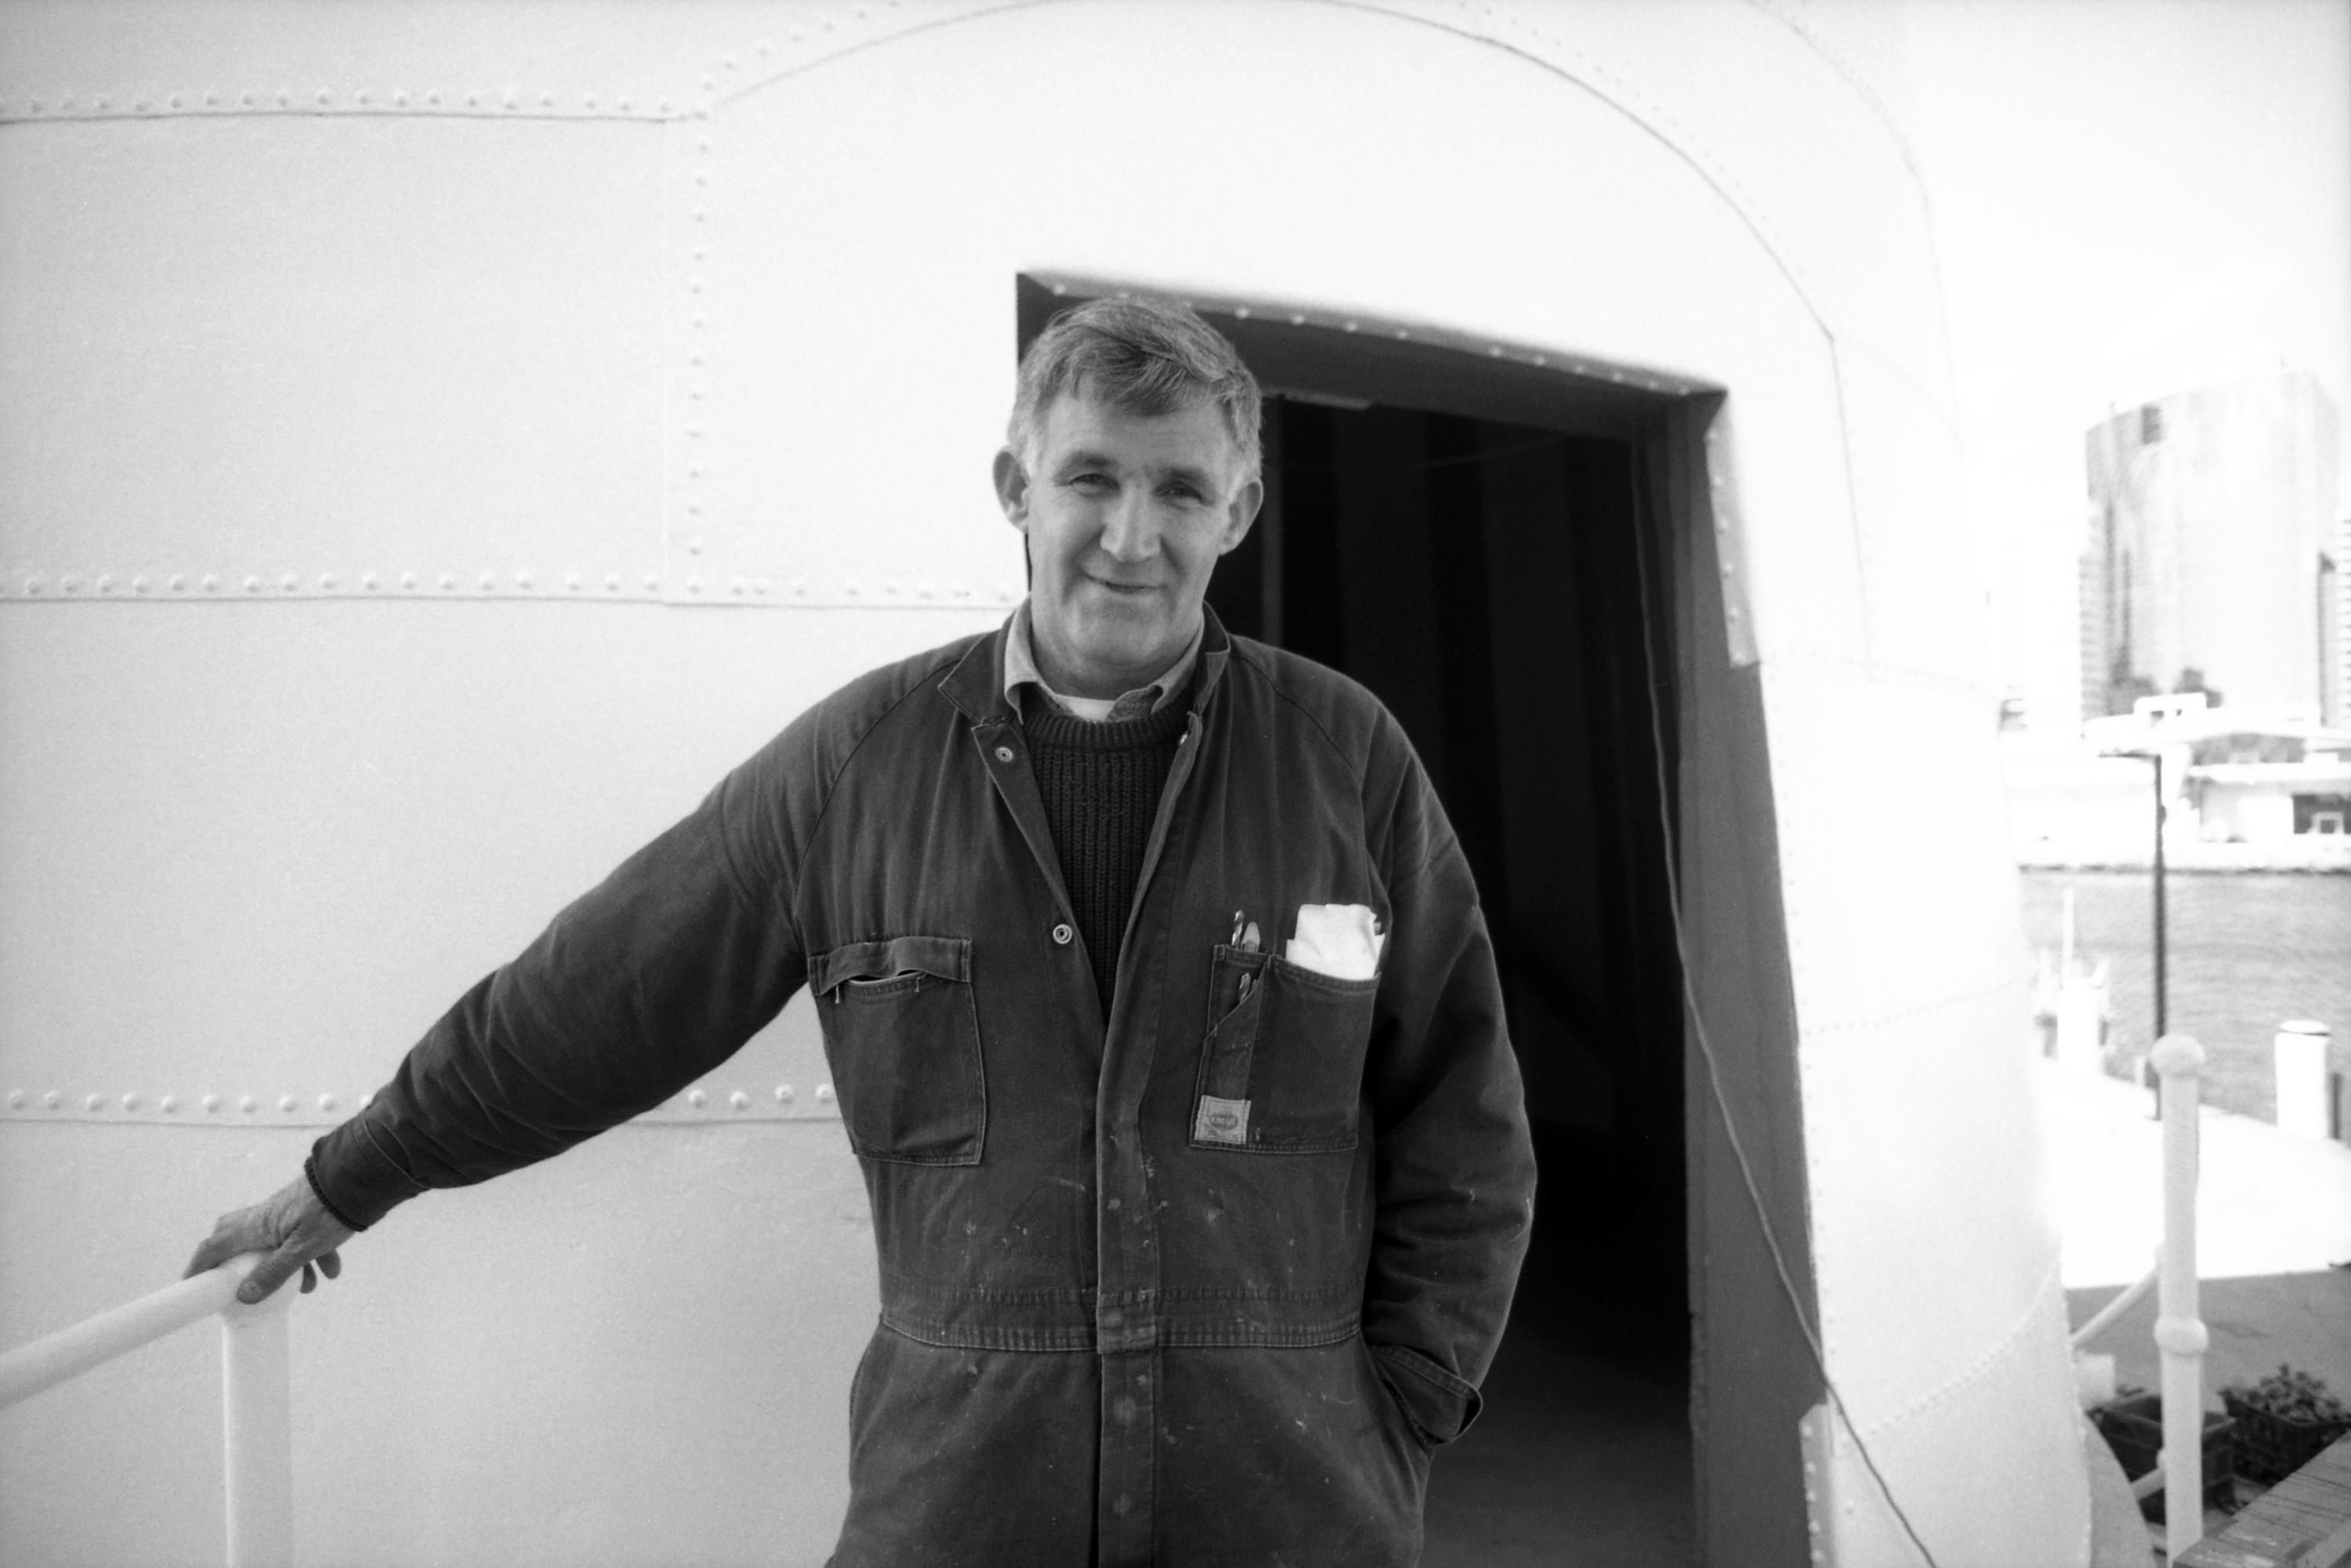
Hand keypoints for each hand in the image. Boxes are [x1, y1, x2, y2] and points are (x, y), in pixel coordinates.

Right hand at [185, 1174, 355, 1303]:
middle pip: (239, 1241)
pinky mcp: (305, 1212)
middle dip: (238, 1264)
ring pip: (277, 1245)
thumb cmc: (328, 1211)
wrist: (359, 1180)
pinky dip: (313, 1255)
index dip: (199, 1266)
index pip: (215, 1246)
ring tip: (310, 1287)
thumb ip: (274, 1273)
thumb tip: (244, 1296)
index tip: (190, 1285)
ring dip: (290, 1267)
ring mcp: (285, 1214)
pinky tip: (331, 1270)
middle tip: (240, 1283)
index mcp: (255, 1225)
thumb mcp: (301, 1249)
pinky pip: (301, 1238)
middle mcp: (265, 1218)